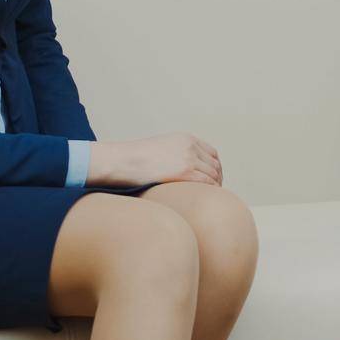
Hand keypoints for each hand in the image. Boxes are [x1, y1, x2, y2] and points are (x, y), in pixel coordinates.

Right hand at [88, 132, 222, 187]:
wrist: (122, 160)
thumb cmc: (133, 160)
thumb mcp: (159, 149)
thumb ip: (174, 155)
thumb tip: (177, 170)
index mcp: (185, 139)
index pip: (212, 153)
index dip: (215, 167)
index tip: (214, 179)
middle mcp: (190, 146)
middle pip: (215, 165)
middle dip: (217, 179)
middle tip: (214, 193)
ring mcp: (189, 158)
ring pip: (213, 175)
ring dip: (214, 187)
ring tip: (209, 199)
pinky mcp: (185, 172)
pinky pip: (207, 183)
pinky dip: (210, 192)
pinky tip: (206, 200)